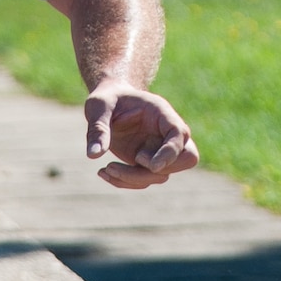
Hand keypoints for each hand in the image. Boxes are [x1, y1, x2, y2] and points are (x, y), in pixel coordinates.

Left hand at [83, 82, 199, 188]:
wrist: (109, 104)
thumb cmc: (107, 99)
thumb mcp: (98, 106)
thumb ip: (98, 128)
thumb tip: (94, 155)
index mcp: (161, 113)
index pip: (180, 135)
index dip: (171, 152)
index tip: (152, 165)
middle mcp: (166, 133)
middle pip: (186, 158)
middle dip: (160, 169)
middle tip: (134, 160)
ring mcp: (159, 150)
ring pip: (162, 175)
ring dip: (134, 178)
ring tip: (106, 169)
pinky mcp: (147, 163)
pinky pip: (145, 180)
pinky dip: (125, 182)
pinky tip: (104, 172)